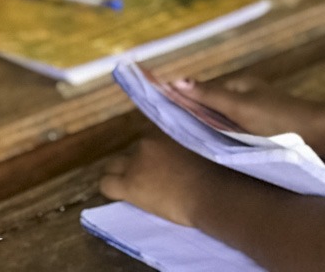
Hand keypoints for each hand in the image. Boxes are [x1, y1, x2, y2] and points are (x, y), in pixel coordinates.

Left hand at [100, 137, 220, 227]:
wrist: (211, 193)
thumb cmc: (217, 173)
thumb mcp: (203, 147)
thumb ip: (189, 143)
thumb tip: (183, 151)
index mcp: (166, 130)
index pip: (149, 139)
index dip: (155, 154)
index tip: (164, 165)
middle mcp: (148, 142)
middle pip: (134, 151)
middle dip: (139, 163)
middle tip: (153, 179)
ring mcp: (136, 162)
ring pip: (115, 166)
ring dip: (125, 175)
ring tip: (139, 189)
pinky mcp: (129, 184)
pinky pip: (106, 184)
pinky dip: (111, 188)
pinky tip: (123, 195)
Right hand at [171, 76, 324, 147]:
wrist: (319, 134)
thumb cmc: (278, 119)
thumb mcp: (240, 107)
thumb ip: (209, 96)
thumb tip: (176, 80)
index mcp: (240, 85)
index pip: (202, 91)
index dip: (183, 101)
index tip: (161, 113)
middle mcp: (247, 94)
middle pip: (213, 106)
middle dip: (195, 116)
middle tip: (173, 134)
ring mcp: (257, 111)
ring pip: (225, 119)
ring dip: (210, 128)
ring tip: (191, 144)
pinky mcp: (265, 128)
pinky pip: (237, 130)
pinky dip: (226, 137)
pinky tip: (219, 150)